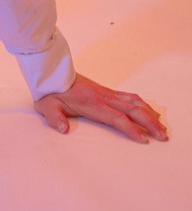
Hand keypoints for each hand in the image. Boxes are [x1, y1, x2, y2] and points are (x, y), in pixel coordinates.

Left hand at [34, 72, 168, 142]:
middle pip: (132, 110)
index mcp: (93, 104)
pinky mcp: (106, 91)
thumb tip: (63, 129)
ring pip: (134, 102)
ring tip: (161, 126)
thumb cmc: (50, 91)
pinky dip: (142, 104)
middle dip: (149, 123)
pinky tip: (149, 110)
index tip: (144, 139)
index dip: (131, 129)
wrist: (51, 72)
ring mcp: (106, 93)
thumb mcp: (47, 106)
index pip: (117, 118)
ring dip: (149, 113)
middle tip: (162, 136)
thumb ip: (55, 118)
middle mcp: (104, 98)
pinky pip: (129, 96)